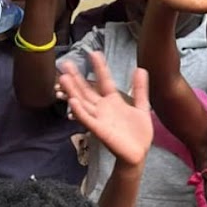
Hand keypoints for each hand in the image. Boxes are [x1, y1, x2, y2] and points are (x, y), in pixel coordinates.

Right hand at [58, 52, 151, 166]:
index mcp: (113, 101)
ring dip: (73, 91)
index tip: (94, 52)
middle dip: (76, 77)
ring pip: (83, 102)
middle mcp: (103, 108)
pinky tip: (72, 101)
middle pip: (86, 90)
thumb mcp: (142, 107)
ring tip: (63, 78)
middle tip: (65, 62)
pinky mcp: (99, 131)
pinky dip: (79, 111)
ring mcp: (99, 119)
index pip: (104, 81)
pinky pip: (87, 120)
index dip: (99, 67)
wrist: (138, 154)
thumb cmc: (138, 133)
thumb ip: (140, 89)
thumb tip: (140, 69)